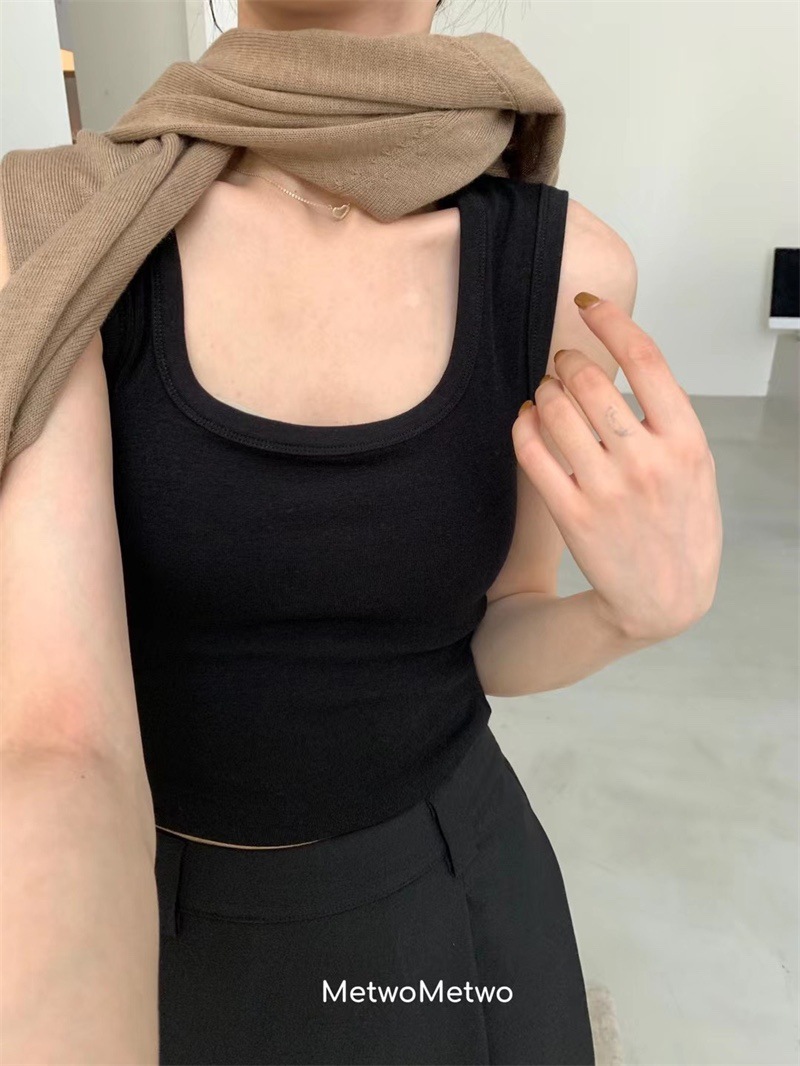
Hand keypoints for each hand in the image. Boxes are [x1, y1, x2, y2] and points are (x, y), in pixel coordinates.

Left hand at [512, 293, 722, 643]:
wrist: (667, 598)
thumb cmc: (681, 526)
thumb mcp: (695, 467)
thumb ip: (664, 417)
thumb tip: (615, 362)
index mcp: (687, 442)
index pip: (646, 359)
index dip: (610, 320)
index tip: (589, 302)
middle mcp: (647, 461)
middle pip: (590, 380)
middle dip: (567, 360)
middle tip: (562, 363)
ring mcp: (607, 489)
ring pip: (554, 410)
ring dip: (543, 390)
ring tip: (546, 393)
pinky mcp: (572, 514)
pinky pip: (531, 452)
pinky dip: (522, 424)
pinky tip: (526, 418)